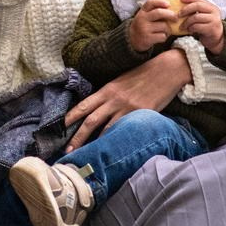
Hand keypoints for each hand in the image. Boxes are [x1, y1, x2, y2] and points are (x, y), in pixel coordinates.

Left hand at [62, 49, 191, 150]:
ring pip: (106, 129)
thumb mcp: (121, 81)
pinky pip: (125, 130)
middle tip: (67, 151)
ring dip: (95, 144)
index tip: (59, 128)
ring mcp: (128, 108)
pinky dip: (116, 141)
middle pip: (90, 121)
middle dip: (77, 138)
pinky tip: (110, 151)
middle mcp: (114, 99)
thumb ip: (109, 95)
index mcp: (107, 89)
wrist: (167, 70)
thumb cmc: (144, 75)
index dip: (70, 117)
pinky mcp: (141, 115)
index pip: (84, 105)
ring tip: (86, 156)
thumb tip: (96, 110)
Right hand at [128, 0, 181, 52]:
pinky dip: (164, 37)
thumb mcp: (146, 16)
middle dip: (171, 15)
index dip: (160, 2)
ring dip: (168, 29)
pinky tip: (161, 37)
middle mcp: (142, 18)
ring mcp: (144, 29)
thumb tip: (173, 5)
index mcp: (143, 11)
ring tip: (165, 30)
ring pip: (164, 26)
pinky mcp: (147, 38)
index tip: (169, 4)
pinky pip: (162, 36)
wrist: (132, 39)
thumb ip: (156, 10)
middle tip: (176, 18)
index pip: (150, 2)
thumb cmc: (144, 25)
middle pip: (159, 13)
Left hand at [177, 0, 224, 53]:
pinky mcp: (212, 29)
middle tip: (178, 15)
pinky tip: (189, 30)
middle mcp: (214, 11)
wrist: (216, 39)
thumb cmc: (206, 26)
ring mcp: (214, 20)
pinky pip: (197, 26)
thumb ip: (194, 7)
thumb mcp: (202, 15)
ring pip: (196, 17)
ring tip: (182, 26)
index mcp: (211, 6)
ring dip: (186, 21)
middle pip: (198, 5)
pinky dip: (190, 28)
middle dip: (186, 9)